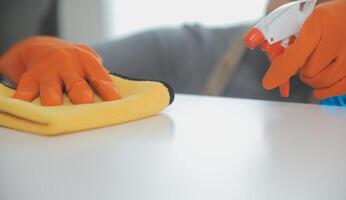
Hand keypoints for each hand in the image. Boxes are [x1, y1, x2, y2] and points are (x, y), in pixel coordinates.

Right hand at [0, 36, 120, 105]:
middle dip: (81, 94)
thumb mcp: (88, 62)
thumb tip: (117, 98)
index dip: (108, 90)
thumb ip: (100, 76)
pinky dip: (23, 100)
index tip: (115, 102)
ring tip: (55, 107)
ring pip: (50, 88)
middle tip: (86, 103)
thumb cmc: (72, 61)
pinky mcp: (29, 79)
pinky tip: (23, 106)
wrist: (41, 46)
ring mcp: (48, 72)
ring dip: (53, 98)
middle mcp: (68, 65)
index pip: (100, 77)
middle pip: (76, 83)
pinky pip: (25, 91)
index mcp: (86, 61)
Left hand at [262, 1, 345, 98]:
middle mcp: (337, 40)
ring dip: (312, 78)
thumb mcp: (305, 20)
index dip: (279, 71)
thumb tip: (263, 48)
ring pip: (319, 82)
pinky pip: (337, 89)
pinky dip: (325, 90)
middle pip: (306, 72)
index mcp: (319, 23)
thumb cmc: (328, 19)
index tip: (268, 83)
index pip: (294, 56)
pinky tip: (320, 86)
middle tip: (305, 58)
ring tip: (316, 64)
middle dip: (300, 69)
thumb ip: (284, 34)